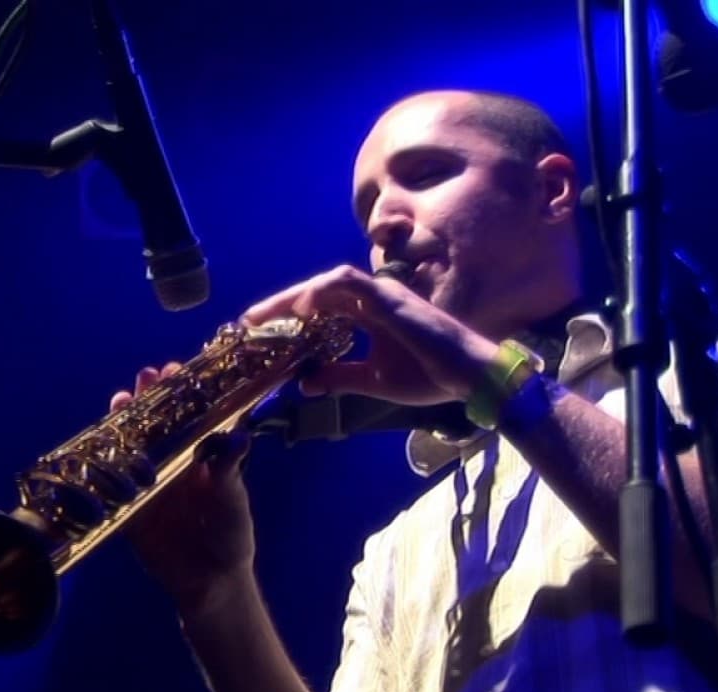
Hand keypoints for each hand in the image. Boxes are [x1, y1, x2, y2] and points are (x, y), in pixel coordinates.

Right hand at [110, 363, 255, 616]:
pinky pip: (113, 482)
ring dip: (126, 422)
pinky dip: (104, 463)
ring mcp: (149, 483)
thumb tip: (239, 437)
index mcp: (200, 456)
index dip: (182, 392)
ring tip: (123, 398)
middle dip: (150, 398)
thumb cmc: (230, 536)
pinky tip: (99, 444)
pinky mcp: (129, 507)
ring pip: (133, 445)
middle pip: (158, 424)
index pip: (189, 415)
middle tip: (146, 376)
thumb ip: (228, 470)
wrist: (210, 583)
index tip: (175, 370)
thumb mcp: (233, 501)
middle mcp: (173, 463)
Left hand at [241, 264, 498, 405]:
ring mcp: (382, 294)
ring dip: (293, 297)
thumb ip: (340, 376)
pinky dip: (321, 293)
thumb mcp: (372, 380)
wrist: (469, 377)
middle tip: (248, 322)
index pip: (320, 307)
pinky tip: (300, 310)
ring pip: (327, 283)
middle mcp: (373, 298)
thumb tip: (305, 382)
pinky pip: (348, 285)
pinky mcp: (390, 299)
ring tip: (264, 316)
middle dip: (280, 305)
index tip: (259, 332)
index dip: (288, 315)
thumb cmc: (429, 375)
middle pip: (317, 292)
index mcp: (369, 314)